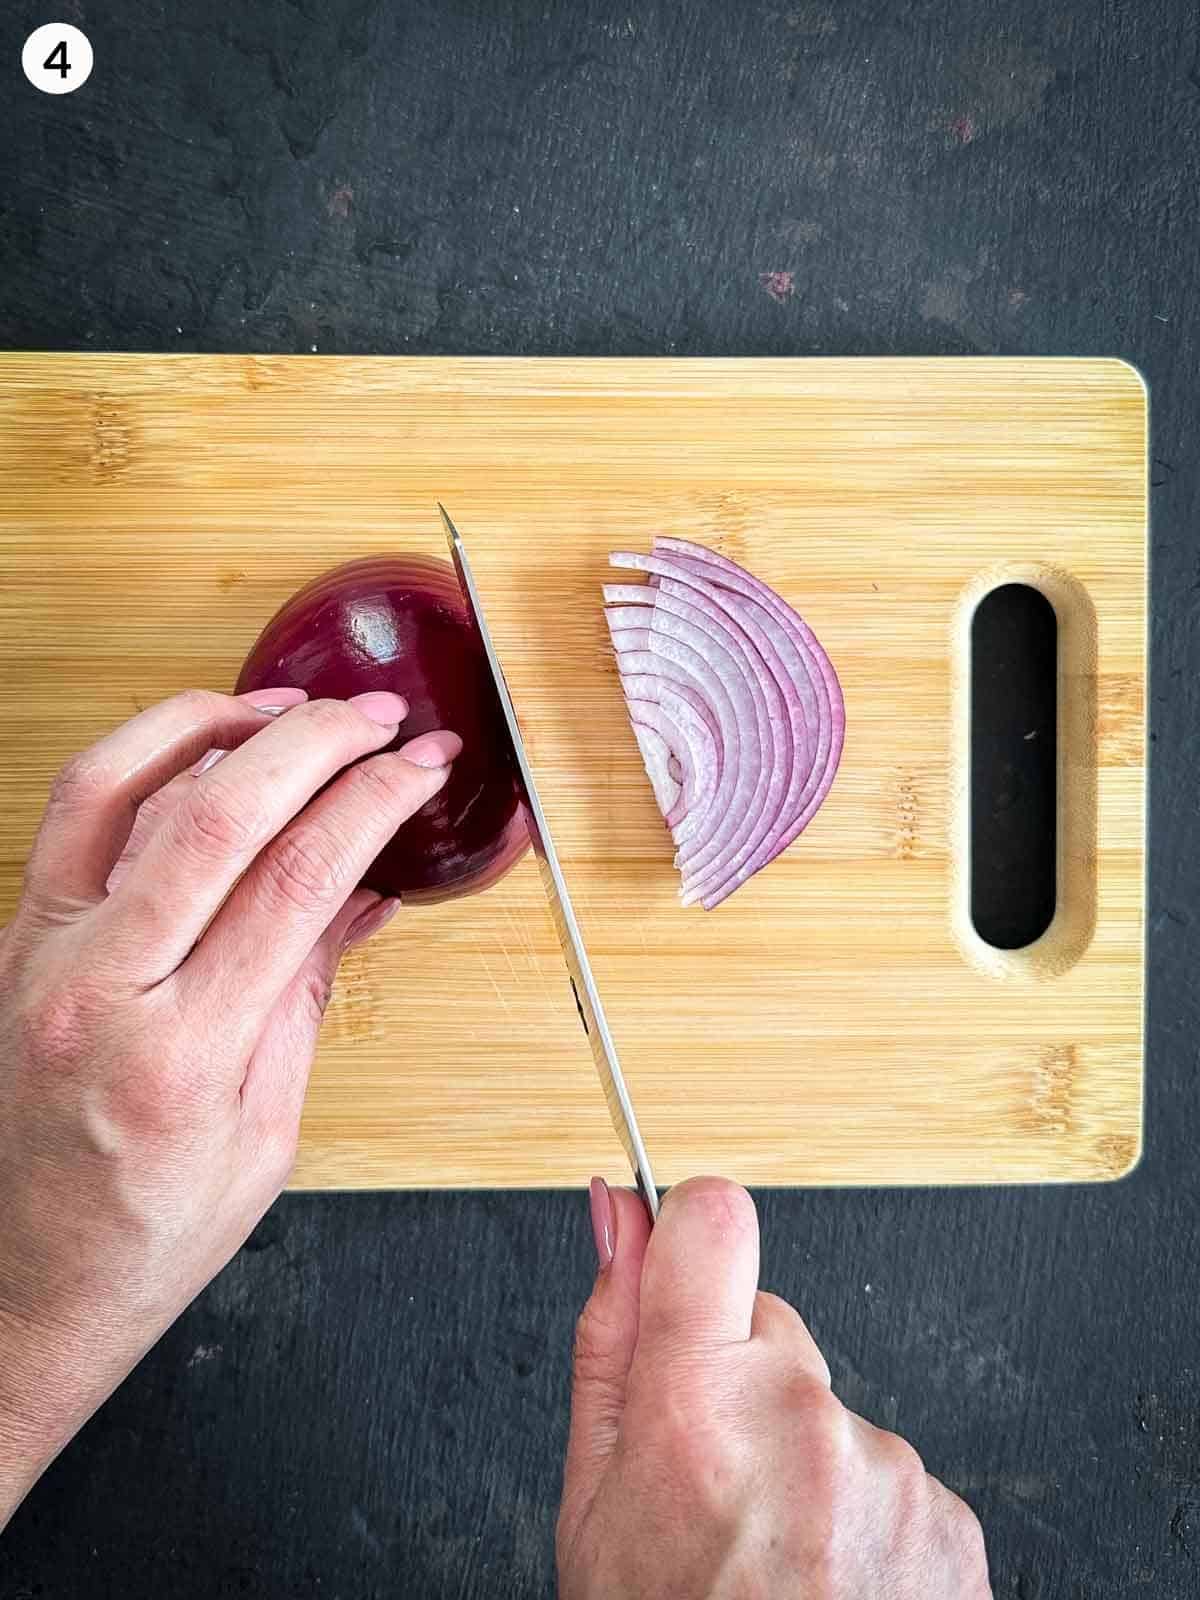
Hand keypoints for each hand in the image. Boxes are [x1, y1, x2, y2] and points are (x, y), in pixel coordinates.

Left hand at [0, 687, 460, 1527]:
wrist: (26, 1281)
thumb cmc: (147, 1230)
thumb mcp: (267, 1130)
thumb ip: (306, 996)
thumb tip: (359, 892)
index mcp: (183, 1055)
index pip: (296, 882)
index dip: (372, 804)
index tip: (419, 768)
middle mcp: (100, 990)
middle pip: (217, 815)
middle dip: (316, 745)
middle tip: (380, 719)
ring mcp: (42, 955)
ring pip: (120, 786)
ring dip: (217, 723)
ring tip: (293, 709)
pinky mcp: (18, 938)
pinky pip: (76, 815)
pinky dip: (145, 758)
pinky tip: (205, 747)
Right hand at [558, 1177, 991, 1598]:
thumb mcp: (591, 1500)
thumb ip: (608, 1337)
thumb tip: (617, 1215)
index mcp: (696, 1408)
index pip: (716, 1220)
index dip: (691, 1234)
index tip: (681, 1267)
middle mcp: (803, 1422)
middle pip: (771, 1328)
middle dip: (736, 1380)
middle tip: (711, 1486)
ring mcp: (887, 1471)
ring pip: (828, 1404)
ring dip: (800, 1456)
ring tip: (771, 1557)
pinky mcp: (946, 1516)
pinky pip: (888, 1468)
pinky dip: (857, 1511)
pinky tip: (824, 1579)